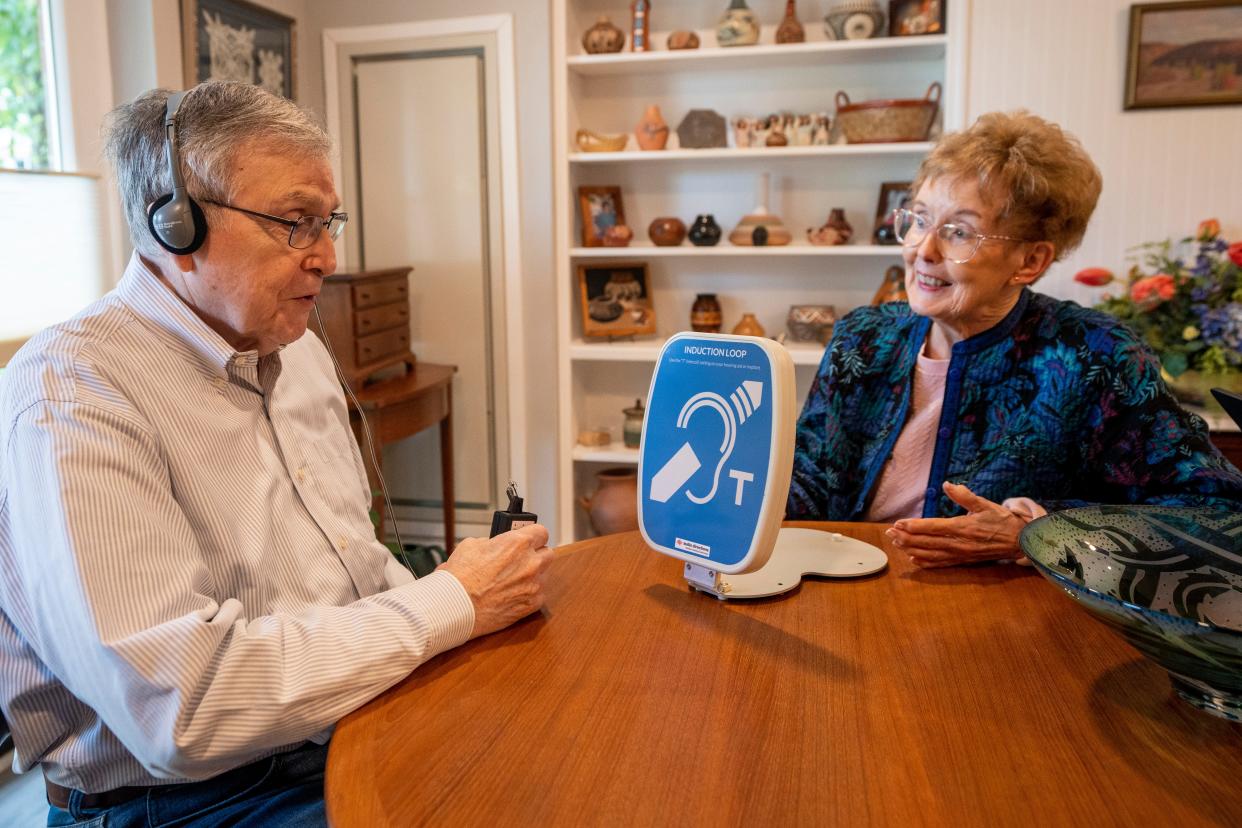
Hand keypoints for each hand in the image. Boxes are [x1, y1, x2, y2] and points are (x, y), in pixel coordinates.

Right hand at [439, 524, 553, 638]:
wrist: (456, 607)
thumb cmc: (460, 578)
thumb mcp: (472, 545)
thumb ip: (492, 542)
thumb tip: (496, 545)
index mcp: (518, 543)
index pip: (541, 532)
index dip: (533, 535)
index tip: (529, 538)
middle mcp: (531, 562)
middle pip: (547, 552)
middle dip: (536, 554)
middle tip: (521, 558)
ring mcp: (534, 584)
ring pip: (544, 574)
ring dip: (533, 574)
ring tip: (513, 579)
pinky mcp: (532, 604)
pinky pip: (539, 593)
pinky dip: (529, 592)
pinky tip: (513, 593)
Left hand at [885, 482, 1025, 568]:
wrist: (1019, 542)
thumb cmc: (1002, 521)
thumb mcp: (985, 504)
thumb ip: (964, 496)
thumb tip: (948, 484)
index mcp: (963, 527)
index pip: (933, 527)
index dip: (914, 526)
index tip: (899, 523)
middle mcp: (959, 543)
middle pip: (927, 542)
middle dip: (906, 537)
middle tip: (889, 533)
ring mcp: (960, 554)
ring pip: (930, 553)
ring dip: (911, 548)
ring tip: (895, 543)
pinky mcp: (963, 561)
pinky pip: (941, 563)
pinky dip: (926, 562)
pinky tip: (913, 559)